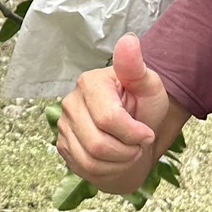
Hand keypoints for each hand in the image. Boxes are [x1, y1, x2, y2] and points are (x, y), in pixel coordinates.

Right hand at [56, 34, 170, 193]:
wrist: (134, 132)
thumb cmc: (142, 107)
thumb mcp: (149, 86)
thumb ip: (136, 67)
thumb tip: (129, 40)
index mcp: (90, 83)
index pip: (108, 119)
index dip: (133, 133)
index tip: (147, 133)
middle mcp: (70, 102)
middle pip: (98, 144)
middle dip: (126, 151)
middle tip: (137, 144)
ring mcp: (63, 125)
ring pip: (91, 160)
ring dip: (118, 162)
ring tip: (127, 150)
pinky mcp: (62, 145)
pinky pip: (83, 168)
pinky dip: (107, 170)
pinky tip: (114, 158)